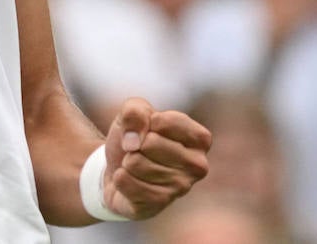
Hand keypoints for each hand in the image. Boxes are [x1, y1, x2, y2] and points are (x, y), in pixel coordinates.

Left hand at [101, 98, 209, 220]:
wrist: (117, 171)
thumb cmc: (135, 138)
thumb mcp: (133, 112)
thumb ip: (135, 112)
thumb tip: (134, 140)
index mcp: (200, 139)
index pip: (165, 122)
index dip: (147, 122)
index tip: (150, 130)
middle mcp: (198, 165)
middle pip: (151, 143)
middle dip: (136, 144)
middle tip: (140, 151)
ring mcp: (181, 188)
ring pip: (136, 163)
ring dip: (127, 161)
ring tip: (135, 166)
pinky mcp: (159, 204)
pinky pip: (126, 182)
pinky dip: (119, 177)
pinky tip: (128, 180)